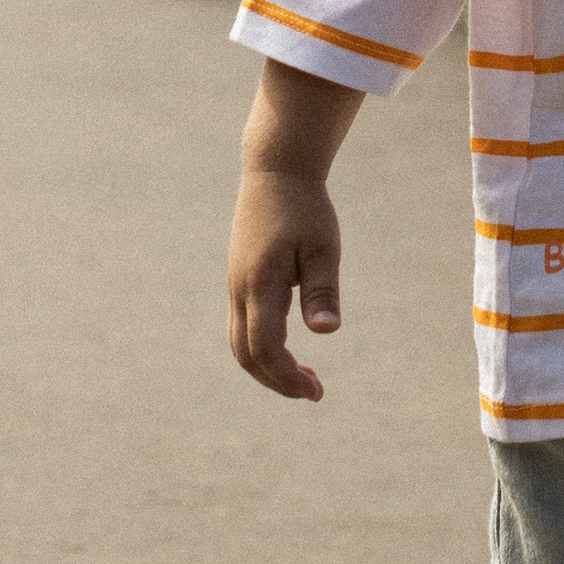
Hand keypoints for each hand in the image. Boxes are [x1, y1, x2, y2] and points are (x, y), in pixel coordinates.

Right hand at [226, 57, 363, 402]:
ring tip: (306, 376)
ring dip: (268, 367)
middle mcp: (240, 290)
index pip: (265, 349)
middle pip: (246, 355)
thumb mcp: (322, 247)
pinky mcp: (241, 279)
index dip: (287, 378)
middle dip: (277, 380)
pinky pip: (243, 327)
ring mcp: (236, 285)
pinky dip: (262, 348)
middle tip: (314, 391)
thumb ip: (321, 289)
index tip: (317, 392)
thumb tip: (326, 331)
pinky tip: (290, 349)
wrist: (276, 171)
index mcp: (259, 284)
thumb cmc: (305, 208)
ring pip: (240, 343)